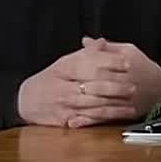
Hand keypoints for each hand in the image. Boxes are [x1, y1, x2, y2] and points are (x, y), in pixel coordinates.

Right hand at [17, 48, 135, 127]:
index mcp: (64, 68)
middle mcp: (65, 85)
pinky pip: (90, 119)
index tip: (127, 62)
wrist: (26, 100)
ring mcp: (65, 103)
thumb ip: (85, 54)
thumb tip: (102, 42)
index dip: (111, 63)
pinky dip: (106, 117)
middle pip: (95, 85)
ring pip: (95, 103)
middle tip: (134, 85)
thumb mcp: (64, 62)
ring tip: (132, 101)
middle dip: (117, 85)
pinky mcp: (67, 119)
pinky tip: (120, 115)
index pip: (91, 63)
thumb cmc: (50, 80)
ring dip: (116, 103)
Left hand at [71, 37, 160, 125]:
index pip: (103, 66)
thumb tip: (85, 41)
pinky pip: (105, 118)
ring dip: (82, 107)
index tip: (70, 72)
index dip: (85, 70)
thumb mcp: (127, 51)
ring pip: (102, 104)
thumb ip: (105, 48)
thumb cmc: (142, 67)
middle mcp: (128, 82)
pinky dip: (88, 121)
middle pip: (102, 85)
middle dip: (83, 88)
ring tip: (64, 106)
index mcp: (128, 63)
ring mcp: (127, 100)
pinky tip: (74, 122)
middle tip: (63, 90)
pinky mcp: (126, 114)